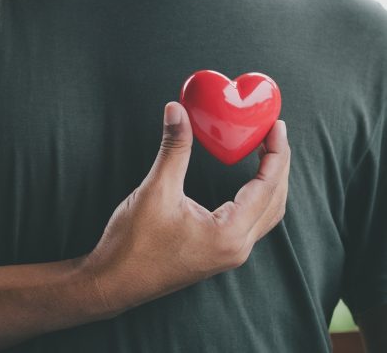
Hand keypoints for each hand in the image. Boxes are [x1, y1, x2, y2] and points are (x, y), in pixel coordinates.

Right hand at [83, 101, 290, 315]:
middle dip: (278, 164)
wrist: (113, 282)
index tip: (276, 126)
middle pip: (275, 200)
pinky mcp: (218, 253)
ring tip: (266, 153)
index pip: (267, 186)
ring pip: (267, 214)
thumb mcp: (156, 190)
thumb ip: (173, 149)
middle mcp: (237, 247)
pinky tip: (247, 182)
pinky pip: (252, 222)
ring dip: (271, 182)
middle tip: (274, 133)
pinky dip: (257, 197)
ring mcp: (228, 254)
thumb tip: (177, 110)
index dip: (276, 152)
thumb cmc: (133, 244)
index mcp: (229, 234)